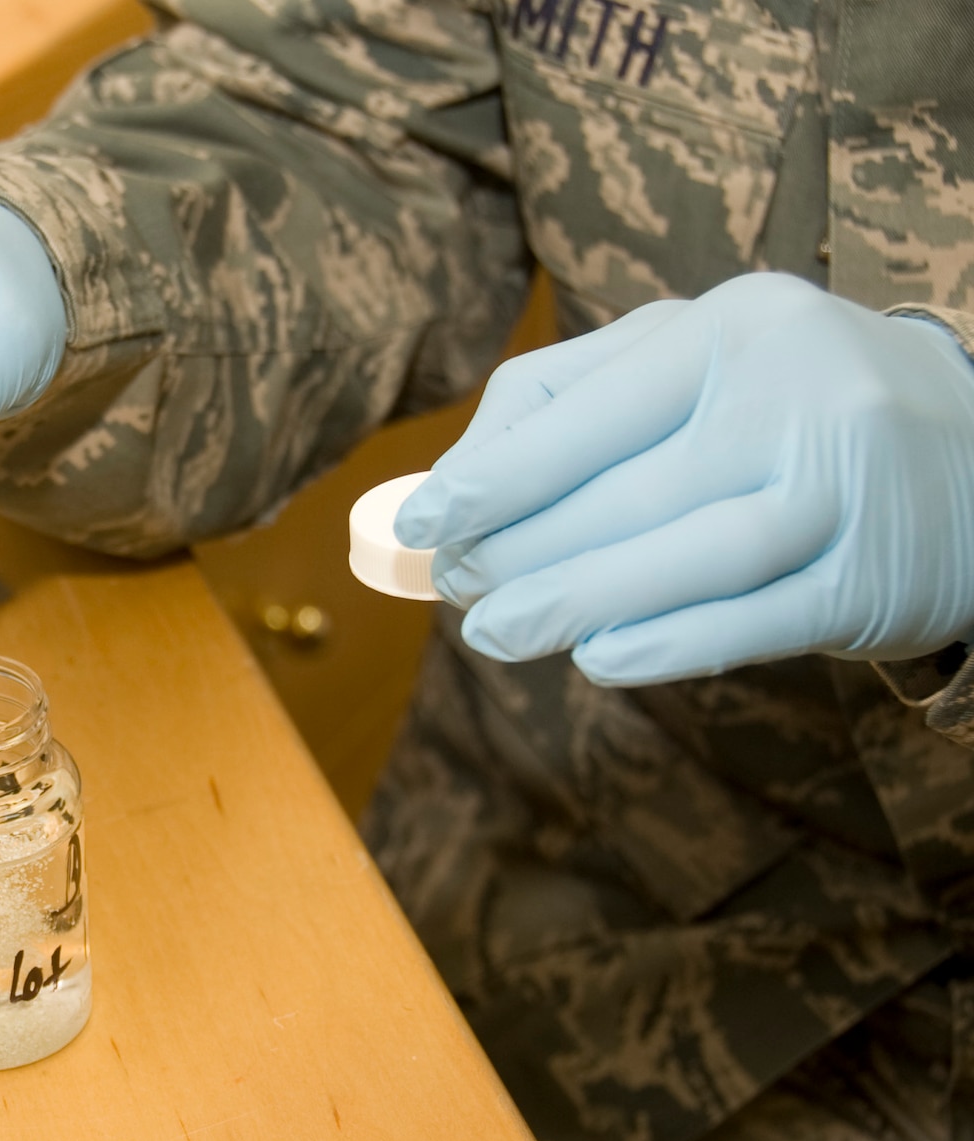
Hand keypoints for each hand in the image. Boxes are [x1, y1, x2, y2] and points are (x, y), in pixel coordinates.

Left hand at [392, 273, 973, 684]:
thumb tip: (447, 485)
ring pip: (685, 557)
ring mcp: (844, 486)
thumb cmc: (786, 405)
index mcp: (732, 326)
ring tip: (493, 635)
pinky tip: (598, 660)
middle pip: (623, 493)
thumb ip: (569, 404)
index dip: (488, 478)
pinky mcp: (875, 577)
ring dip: (573, 603)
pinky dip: (668, 644)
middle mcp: (797, 394)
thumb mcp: (693, 364)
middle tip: (456, 588)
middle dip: (518, 551)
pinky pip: (755, 620)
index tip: (419, 524)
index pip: (582, 411)